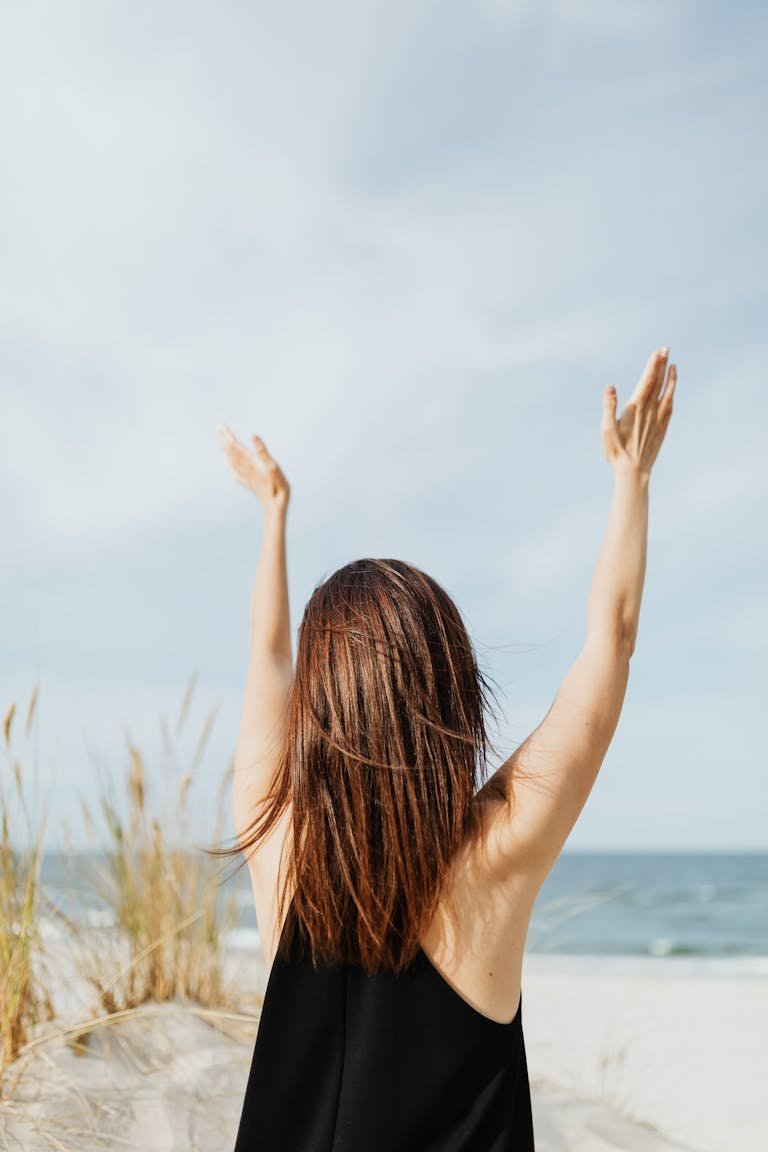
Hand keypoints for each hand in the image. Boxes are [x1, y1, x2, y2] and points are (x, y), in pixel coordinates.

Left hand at [217, 424, 290, 514]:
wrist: (275, 507)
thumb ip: (262, 451)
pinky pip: (236, 472)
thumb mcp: (274, 466)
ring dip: (227, 450)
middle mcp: (245, 469)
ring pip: (232, 461)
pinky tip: (231, 466)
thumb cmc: (278, 487)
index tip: (221, 426)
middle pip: (231, 452)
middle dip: (225, 440)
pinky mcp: (249, 484)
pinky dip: (231, 465)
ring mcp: (246, 477)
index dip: (228, 436)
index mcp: (251, 463)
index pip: (235, 446)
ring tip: (224, 442)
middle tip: (219, 428)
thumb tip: (253, 436)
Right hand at [601, 347, 676, 477]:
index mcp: (635, 408)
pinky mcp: (662, 428)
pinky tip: (672, 390)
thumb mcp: (606, 429)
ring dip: (670, 378)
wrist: (634, 471)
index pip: (647, 381)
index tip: (658, 352)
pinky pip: (670, 406)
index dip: (653, 365)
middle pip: (658, 383)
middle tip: (666, 349)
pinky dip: (672, 394)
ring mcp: (658, 419)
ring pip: (667, 393)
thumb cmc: (616, 451)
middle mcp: (649, 411)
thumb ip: (609, 407)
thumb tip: (610, 388)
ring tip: (673, 365)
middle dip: (662, 365)